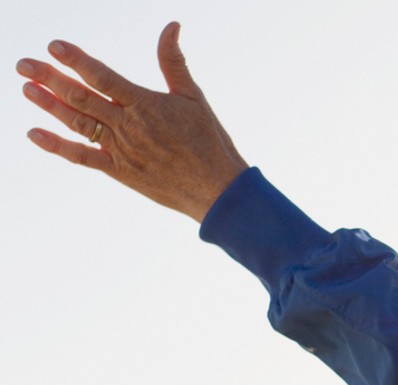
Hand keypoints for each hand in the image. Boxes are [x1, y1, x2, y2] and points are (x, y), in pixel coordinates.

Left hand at [17, 21, 247, 222]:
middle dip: (50, 78)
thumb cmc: (209, 141)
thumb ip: (174, 62)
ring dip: (49, 105)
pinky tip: (34, 133)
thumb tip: (171, 26)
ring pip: (77, 122)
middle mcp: (129, 125)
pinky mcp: (119, 171)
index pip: (103, 77)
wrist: (216, 188)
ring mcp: (121, 149)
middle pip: (81, 97)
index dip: (76, 60)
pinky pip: (82, 157)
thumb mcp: (193, 97)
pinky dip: (57, 146)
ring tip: (26, 88)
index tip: (54, 46)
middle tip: (24, 64)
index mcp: (146, 104)